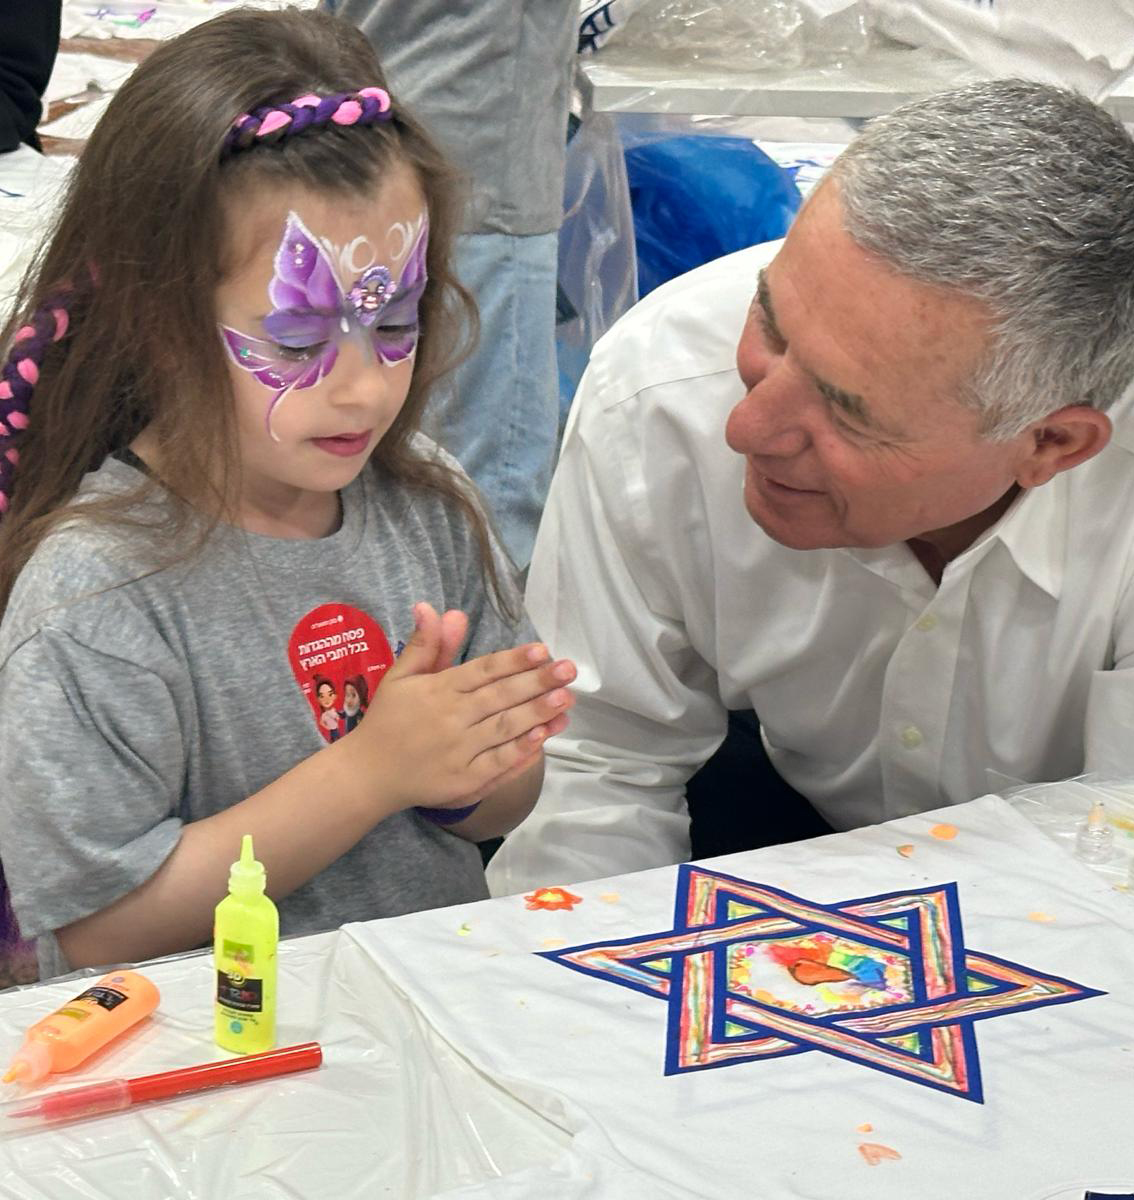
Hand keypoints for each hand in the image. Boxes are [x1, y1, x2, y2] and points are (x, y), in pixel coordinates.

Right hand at [353, 603, 575, 811]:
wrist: (368, 774)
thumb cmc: (389, 720)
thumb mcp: (401, 676)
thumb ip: (426, 645)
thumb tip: (435, 608)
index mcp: (437, 690)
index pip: (482, 671)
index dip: (513, 660)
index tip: (542, 650)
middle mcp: (450, 719)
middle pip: (500, 697)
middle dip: (537, 682)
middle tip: (569, 670)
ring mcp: (459, 752)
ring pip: (505, 729)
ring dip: (538, 714)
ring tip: (566, 699)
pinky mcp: (465, 781)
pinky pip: (499, 764)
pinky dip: (522, 751)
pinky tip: (543, 737)